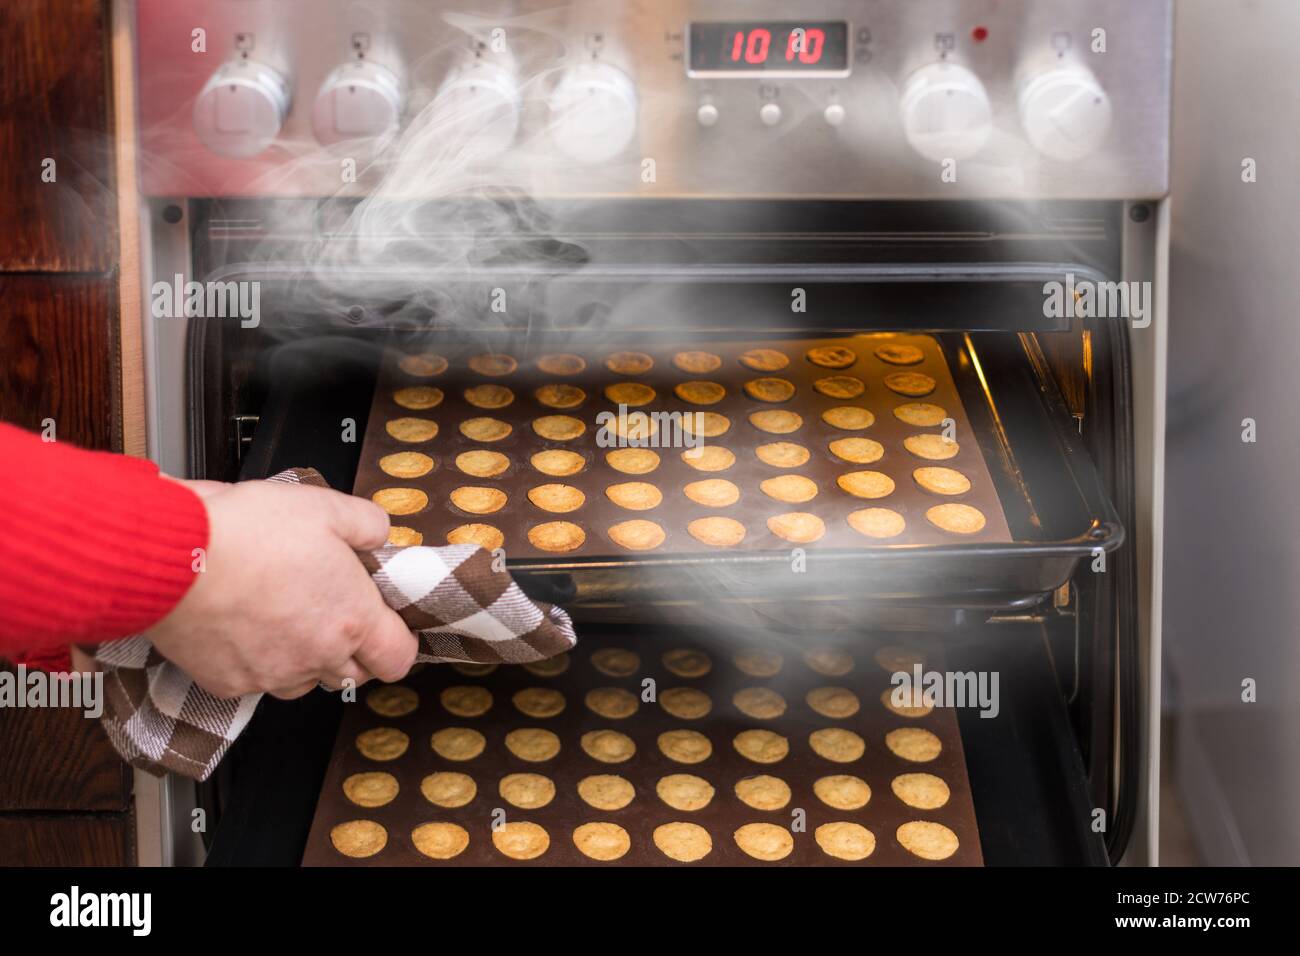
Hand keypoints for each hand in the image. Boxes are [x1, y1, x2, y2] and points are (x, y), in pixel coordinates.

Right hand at [145, 479, 416, 698]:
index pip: (398, 658)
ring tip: (281, 614)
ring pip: (302, 680)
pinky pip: (254, 680)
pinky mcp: (228, 683)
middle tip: (329, 609)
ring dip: (302, 657)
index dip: (396, 642)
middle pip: (353, 673)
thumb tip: (379, 535)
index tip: (386, 625)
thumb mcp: (325, 507)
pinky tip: (242, 624)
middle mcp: (317, 657)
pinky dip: (253, 659)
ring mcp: (272, 675)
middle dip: (350, 648)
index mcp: (352, 620)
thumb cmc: (248, 531)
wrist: (173, 555)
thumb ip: (367, 524)